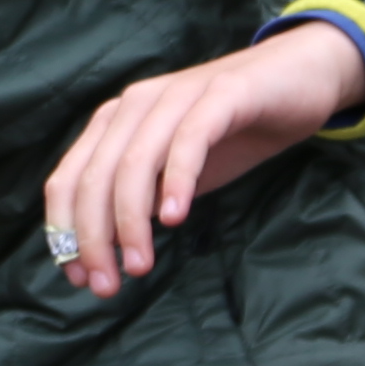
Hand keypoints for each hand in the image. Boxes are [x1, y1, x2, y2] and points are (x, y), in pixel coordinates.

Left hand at [36, 25, 364, 298]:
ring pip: (135, 161)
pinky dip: (177, 179)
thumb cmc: (231, 133)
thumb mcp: (174, 175)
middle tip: (108, 286)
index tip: (79, 278)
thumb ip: (140, 204)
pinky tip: (175, 218)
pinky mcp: (222, 94)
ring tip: (140, 265)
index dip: (65, 231)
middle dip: (95, 237)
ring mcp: (177, 95)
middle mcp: (136, 104)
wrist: (298, 79)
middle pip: (95, 176)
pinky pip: (190, 138)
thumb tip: (102, 256)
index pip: (68, 178)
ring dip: (130, 220)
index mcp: (115, 122)